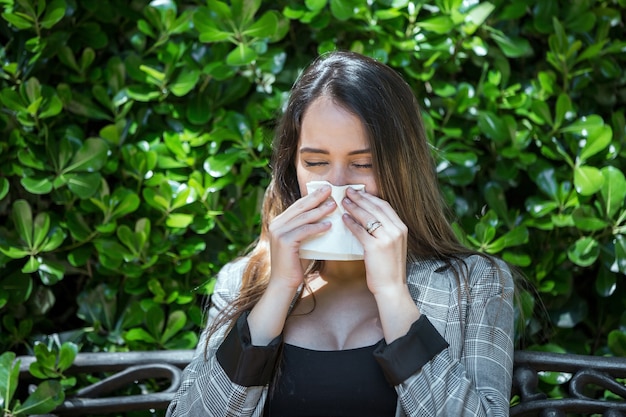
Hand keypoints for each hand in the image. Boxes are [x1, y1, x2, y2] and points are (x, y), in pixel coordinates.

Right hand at [267, 184, 335, 290]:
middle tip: (330, 189)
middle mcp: (276, 224)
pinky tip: (329, 225)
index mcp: (279, 222)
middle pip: (300, 207)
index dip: (312, 196)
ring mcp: (279, 232)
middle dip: (316, 197)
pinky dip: (317, 227)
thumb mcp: (301, 242)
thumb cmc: (295, 264)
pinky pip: (304, 231)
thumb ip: (307, 229)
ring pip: (303, 217)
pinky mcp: (284, 241)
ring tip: (334, 205)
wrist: (284, 283)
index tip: (325, 189)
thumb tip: (326, 218)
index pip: (298, 205)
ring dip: (320, 210)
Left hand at [342, 188, 419, 342]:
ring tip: (343, 201)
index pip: (385, 206)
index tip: (360, 192)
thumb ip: (385, 231)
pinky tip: (343, 218)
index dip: (371, 197)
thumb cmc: (389, 268)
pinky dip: (351, 223)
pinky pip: (360, 230)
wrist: (392, 287)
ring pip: (367, 216)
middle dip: (360, 197)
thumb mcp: (392, 245)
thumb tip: (369, 218)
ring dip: (354, 207)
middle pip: (375, 207)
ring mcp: (387, 238)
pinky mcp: (375, 247)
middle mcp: (397, 230)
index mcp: (402, 228)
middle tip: (347, 191)